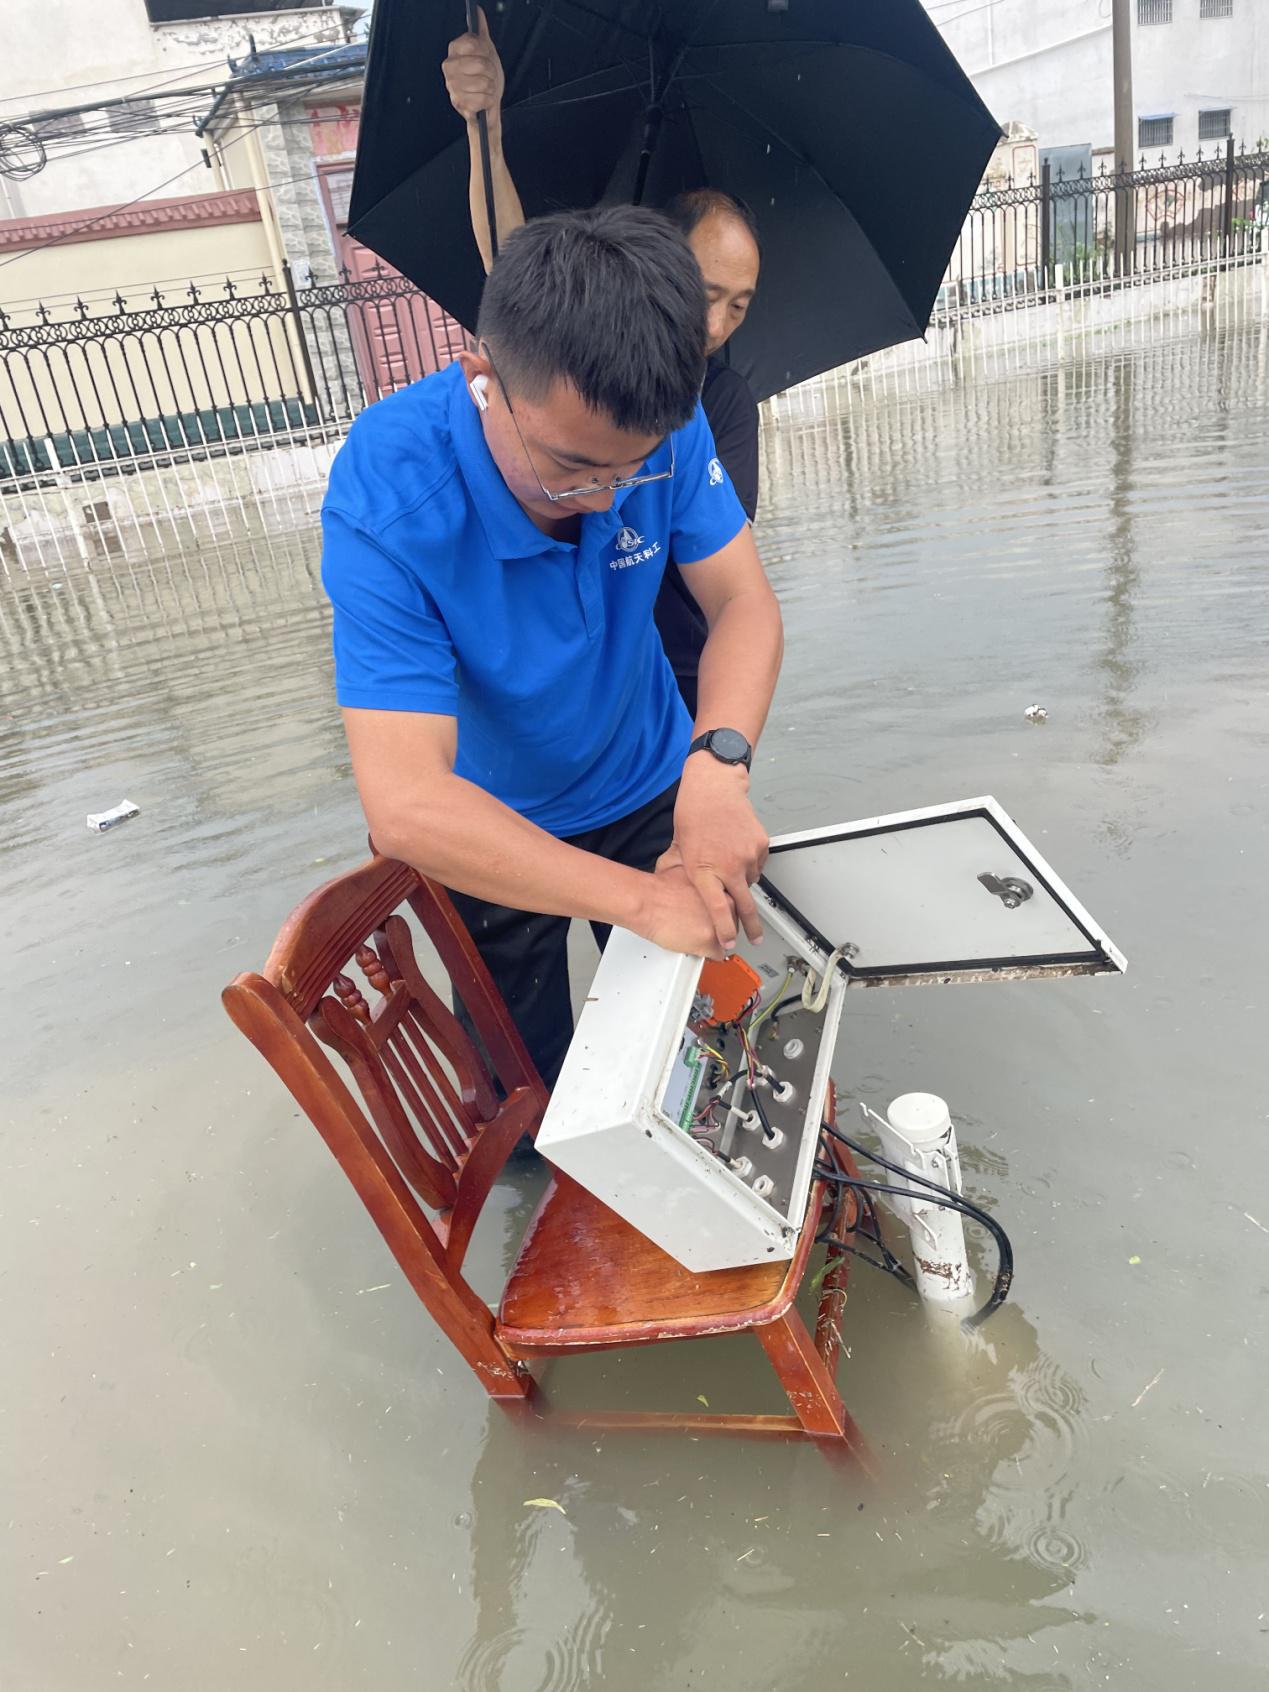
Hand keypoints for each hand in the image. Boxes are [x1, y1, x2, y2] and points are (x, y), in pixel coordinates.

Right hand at [442, 7, 504, 127]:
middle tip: (488, 75)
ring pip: (485, 83)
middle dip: (492, 71)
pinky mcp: (459, 104)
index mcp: (454, 50)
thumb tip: (478, 11)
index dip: (486, 51)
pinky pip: (483, 100)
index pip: (474, 44)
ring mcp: (452, 86)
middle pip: (482, 64)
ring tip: (486, 88)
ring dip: (491, 88)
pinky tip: (483, 100)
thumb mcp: (486, 49)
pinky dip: (489, 101)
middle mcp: (449, 67)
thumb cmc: (485, 74)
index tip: (486, 56)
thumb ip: (481, 30)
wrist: (487, 100)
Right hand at [632, 861, 726, 960]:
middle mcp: (727, 906)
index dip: (719, 915)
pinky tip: (693, 945)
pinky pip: (718, 955)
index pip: (733, 908)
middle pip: (731, 925)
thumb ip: (705, 884)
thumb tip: (707, 889)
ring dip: (712, 941)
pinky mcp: (710, 942)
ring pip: (726, 941)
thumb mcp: (692, 877)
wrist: (648, 902)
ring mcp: (720, 925)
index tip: (711, 918)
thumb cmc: (660, 890)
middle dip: (717, 929)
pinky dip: (706, 955)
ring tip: (693, 934)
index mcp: (723, 889)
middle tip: (698, 926)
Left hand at [669, 758, 768, 951]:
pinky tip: (737, 850)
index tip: (729, 944)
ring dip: (743, 881)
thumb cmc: (694, 813)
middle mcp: (728, 866)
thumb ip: (691, 873)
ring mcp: (747, 855)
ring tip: (729, 863)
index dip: (724, 930)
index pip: (717, 909)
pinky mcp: (760, 845)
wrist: (715, 787)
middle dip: (752, 926)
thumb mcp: (681, 849)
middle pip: (744, 905)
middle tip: (756, 939)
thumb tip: (694, 891)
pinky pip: (757, 864)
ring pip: (750, 881)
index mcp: (704, 870)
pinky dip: (749, 863)